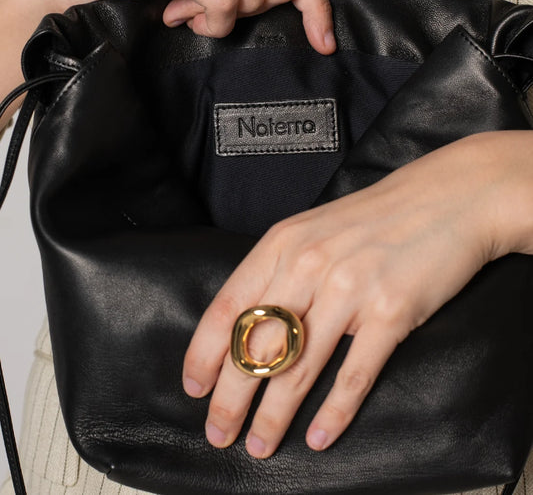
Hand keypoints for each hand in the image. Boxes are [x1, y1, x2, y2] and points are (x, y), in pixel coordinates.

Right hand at [41, 0, 334, 53]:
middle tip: (210, 7)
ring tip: (189, 7)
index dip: (317, 10)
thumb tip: (316, 19)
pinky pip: (222, 6)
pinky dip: (207, 24)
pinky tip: (180, 13)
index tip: (323, 44)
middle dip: (249, 13)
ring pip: (250, 0)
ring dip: (220, 20)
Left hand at [182, 131, 532, 457]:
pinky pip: (354, 374)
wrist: (445, 198)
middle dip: (231, 399)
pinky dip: (334, 412)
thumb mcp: (312, 229)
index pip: (227, 309)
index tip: (195, 387)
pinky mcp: (391, 312)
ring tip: (261, 445)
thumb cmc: (374, 217)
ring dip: (274, 416)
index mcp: (282, 244)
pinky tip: (319, 436)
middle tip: (220, 432)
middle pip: (255, 346)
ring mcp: (350, 290)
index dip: (204, 354)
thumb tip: (248, 324)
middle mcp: (309, 266)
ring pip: (299, 369)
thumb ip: (278, 270)